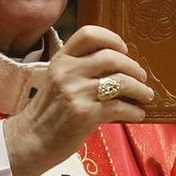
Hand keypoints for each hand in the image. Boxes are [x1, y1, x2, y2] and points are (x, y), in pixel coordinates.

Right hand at [3, 25, 154, 175]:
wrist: (30, 141)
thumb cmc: (49, 111)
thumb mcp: (58, 80)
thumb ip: (81, 68)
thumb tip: (121, 65)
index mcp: (61, 60)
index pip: (89, 34)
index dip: (112, 38)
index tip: (123, 49)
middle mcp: (67, 72)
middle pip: (112, 57)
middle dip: (133, 67)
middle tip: (141, 76)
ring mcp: (76, 93)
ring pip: (121, 81)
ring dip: (140, 89)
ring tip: (146, 95)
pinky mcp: (85, 114)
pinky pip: (120, 107)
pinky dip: (134, 111)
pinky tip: (137, 114)